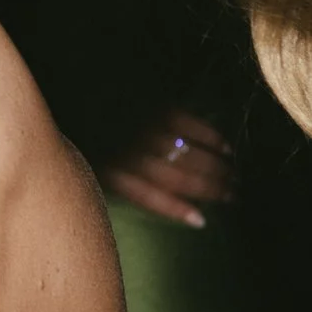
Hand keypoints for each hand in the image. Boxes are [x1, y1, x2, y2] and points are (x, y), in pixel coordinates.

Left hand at [98, 107, 233, 228]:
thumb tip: (159, 197)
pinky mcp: (156, 107)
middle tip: (233, 196)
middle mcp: (131, 153)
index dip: (177, 210)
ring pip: (188, 154)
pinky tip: (225, 147)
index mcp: (112, 172)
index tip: (202, 220)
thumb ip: (121, 184)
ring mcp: (146, 128)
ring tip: (234, 176)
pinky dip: (211, 137)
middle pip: (177, 178)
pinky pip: (190, 125)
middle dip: (210, 189)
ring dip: (216, 167)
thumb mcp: (93, 165)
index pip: (150, 197)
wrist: (77, 91)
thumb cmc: (89, 134)